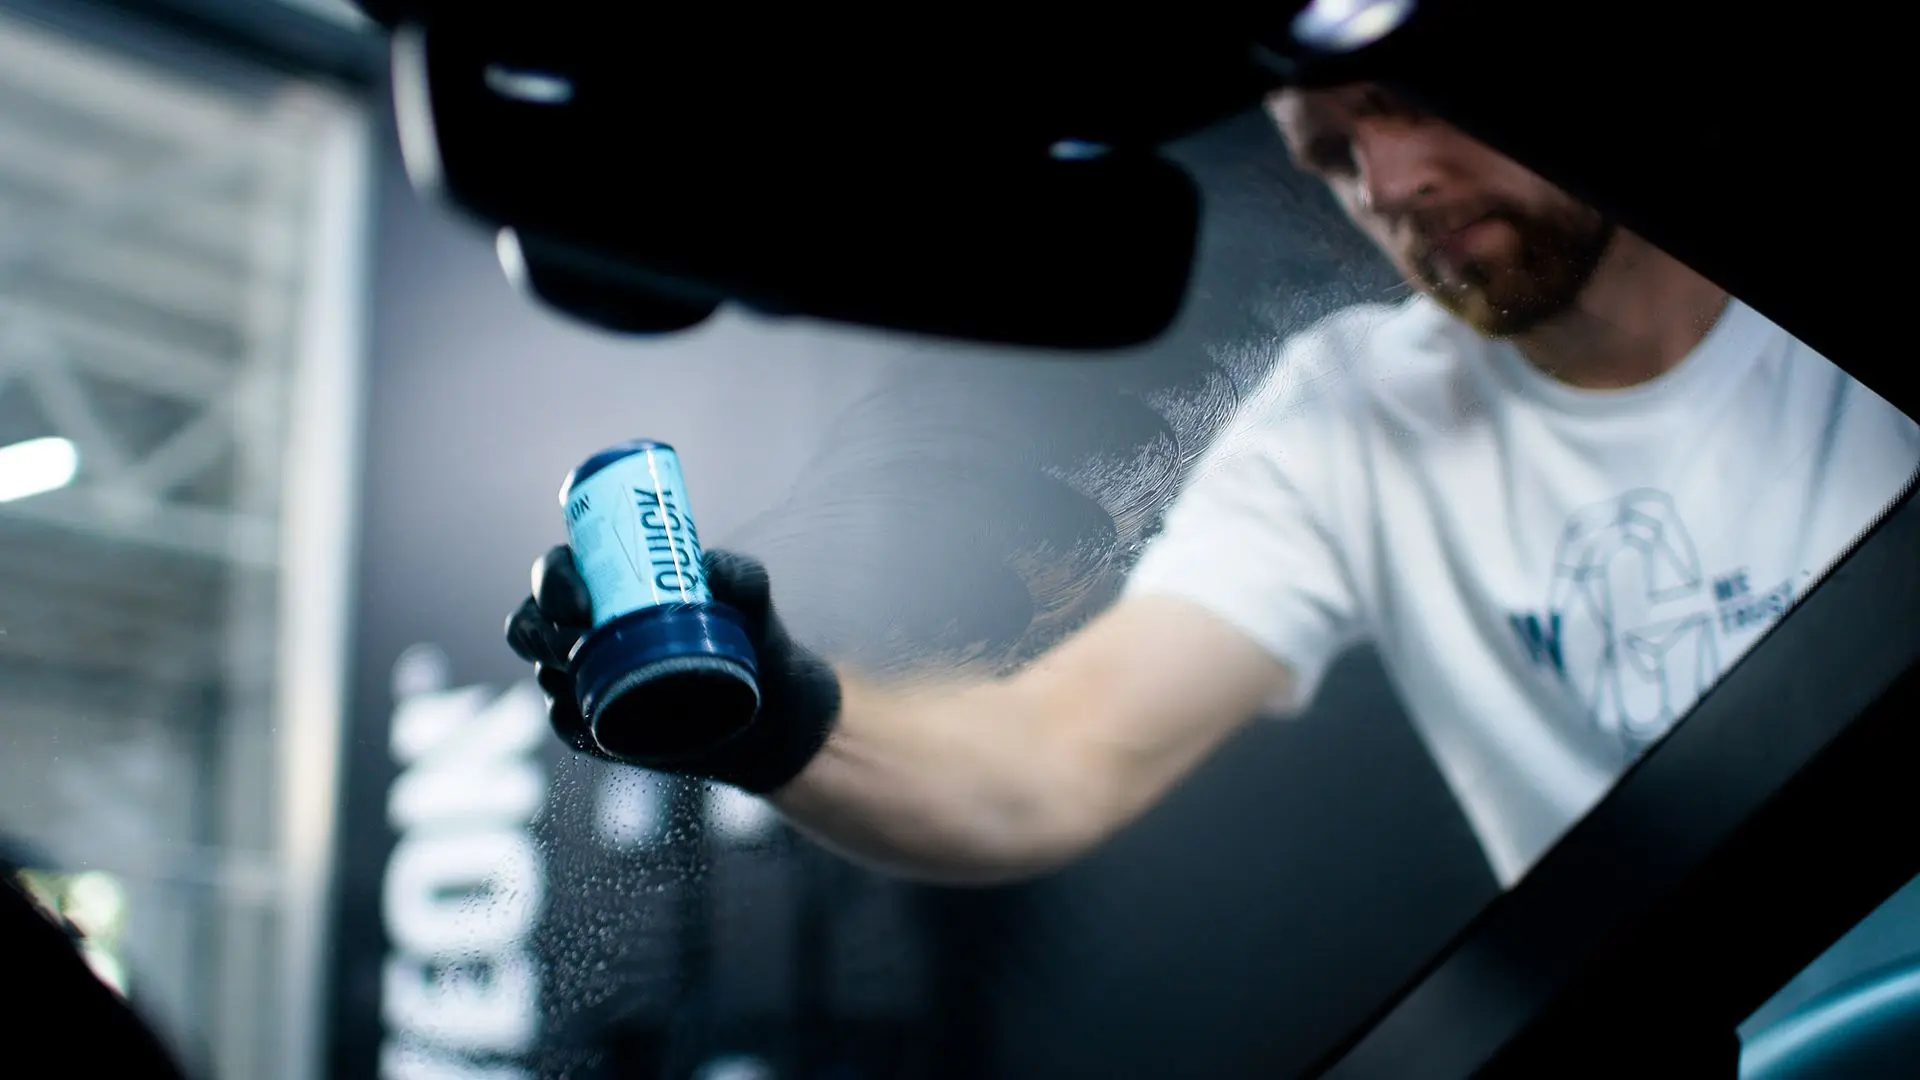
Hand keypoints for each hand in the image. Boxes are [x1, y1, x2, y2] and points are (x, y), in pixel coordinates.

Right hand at [505, 547, 841, 791]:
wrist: (766, 708)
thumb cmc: (749, 636)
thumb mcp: (752, 601)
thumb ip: (741, 576)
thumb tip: (711, 570)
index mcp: (603, 582)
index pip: (555, 572)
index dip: (554, 583)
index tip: (582, 602)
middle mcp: (580, 626)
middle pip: (529, 623)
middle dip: (544, 633)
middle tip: (580, 647)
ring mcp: (580, 677)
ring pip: (542, 673)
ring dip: (559, 678)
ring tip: (601, 682)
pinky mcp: (591, 724)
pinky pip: (563, 723)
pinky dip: (574, 721)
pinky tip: (601, 719)